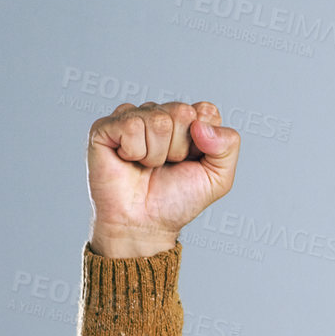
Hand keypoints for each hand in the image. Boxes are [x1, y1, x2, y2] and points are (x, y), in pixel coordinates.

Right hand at [86, 101, 240, 255]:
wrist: (144, 224)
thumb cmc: (177, 200)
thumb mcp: (218, 178)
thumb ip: (228, 145)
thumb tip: (200, 123)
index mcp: (187, 121)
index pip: (206, 111)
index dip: (203, 141)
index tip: (191, 161)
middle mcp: (159, 114)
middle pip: (182, 112)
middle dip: (180, 148)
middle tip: (167, 166)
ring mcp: (131, 118)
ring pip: (158, 120)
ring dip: (157, 154)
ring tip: (147, 166)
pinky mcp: (105, 127)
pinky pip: (131, 125)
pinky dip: (135, 152)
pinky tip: (128, 161)